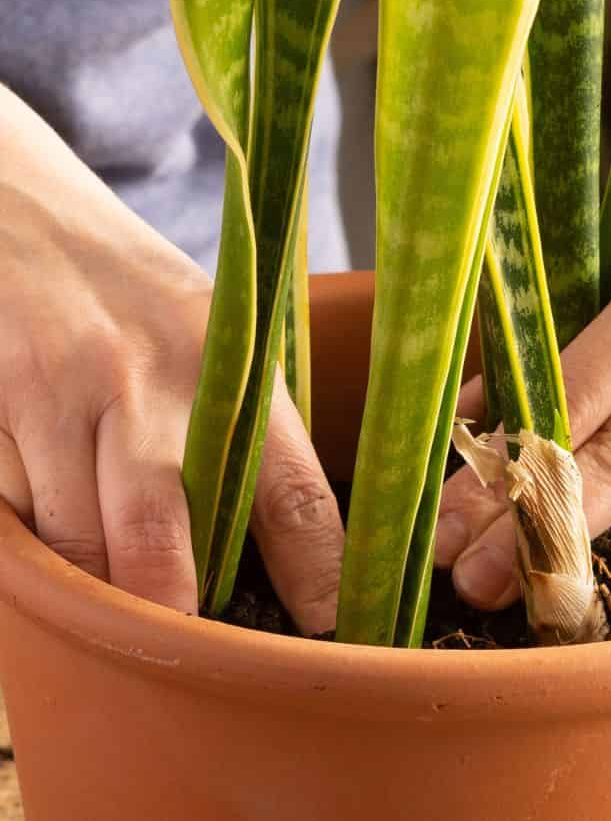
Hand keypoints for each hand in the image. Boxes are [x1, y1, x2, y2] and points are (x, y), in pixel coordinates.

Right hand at [0, 85, 343, 632]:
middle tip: (191, 643)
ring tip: (117, 578)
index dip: (320, 574)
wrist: (18, 213)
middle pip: (163, 548)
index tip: (334, 630)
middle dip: (174, 615)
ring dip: (96, 581)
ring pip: (78, 548)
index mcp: (233, 372)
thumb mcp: (217, 339)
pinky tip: (51, 511)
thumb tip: (295, 553)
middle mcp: (149, 388)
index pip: (294, 493)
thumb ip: (248, 433)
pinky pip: (15, 520)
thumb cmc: (136, 294)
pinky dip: (35, 541)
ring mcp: (60, 401)